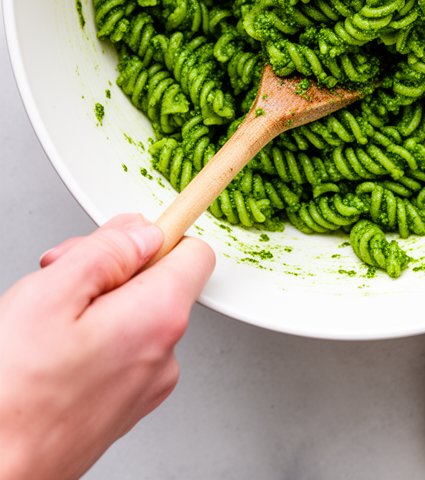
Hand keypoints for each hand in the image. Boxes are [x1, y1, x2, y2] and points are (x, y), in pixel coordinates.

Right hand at [0, 214, 214, 479]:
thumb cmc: (11, 400)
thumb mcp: (51, 294)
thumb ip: (107, 250)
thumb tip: (142, 229)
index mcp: (157, 319)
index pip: (194, 250)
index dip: (155, 233)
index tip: (119, 234)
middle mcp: (163, 355)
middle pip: (158, 279)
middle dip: (110, 268)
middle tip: (57, 276)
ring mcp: (144, 386)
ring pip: (134, 313)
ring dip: (94, 303)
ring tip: (44, 322)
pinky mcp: (122, 406)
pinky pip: (120, 348)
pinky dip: (91, 337)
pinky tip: (50, 351)